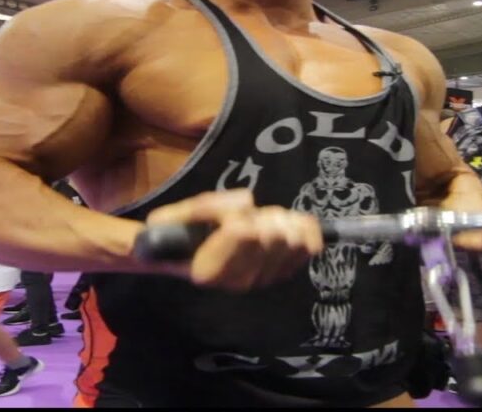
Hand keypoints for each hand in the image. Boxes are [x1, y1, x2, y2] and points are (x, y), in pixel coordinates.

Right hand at [144, 189, 322, 291]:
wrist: (184, 258)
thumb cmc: (176, 237)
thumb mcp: (172, 216)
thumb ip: (203, 207)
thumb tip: (248, 201)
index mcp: (210, 270)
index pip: (243, 234)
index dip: (235, 214)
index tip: (224, 216)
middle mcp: (239, 280)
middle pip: (272, 234)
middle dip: (260, 215)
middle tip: (245, 215)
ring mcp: (263, 279)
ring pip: (292, 239)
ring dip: (279, 221)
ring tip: (261, 219)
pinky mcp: (281, 273)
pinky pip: (309, 248)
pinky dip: (304, 229)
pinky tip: (289, 222)